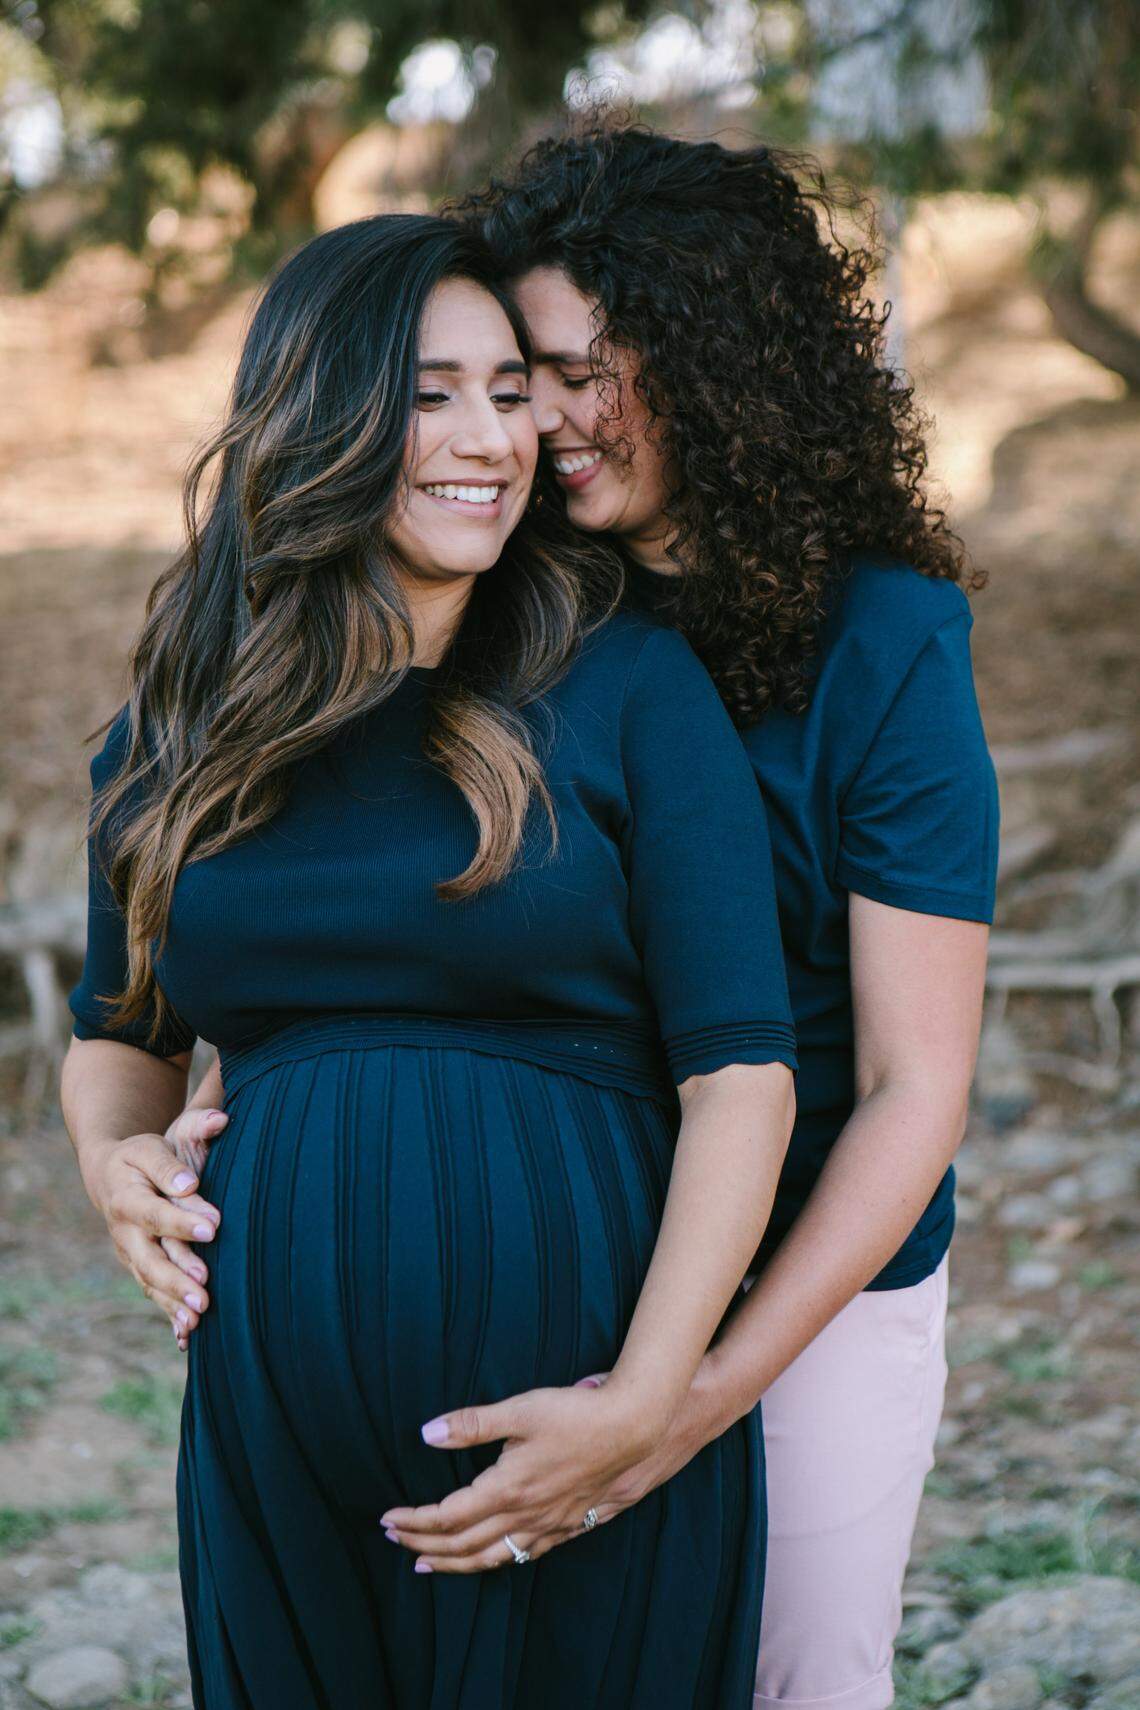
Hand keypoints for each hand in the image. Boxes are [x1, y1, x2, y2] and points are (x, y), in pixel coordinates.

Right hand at [84, 1127, 223, 1350]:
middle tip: (205, 1295)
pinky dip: (168, 1314)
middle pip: (150, 1261)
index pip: (156, 1214)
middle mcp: (125, 1233)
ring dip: (174, 1303)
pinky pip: (153, 1293)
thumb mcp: (149, 1148)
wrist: (108, 1174)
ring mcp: (130, 1254)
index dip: (182, 1223)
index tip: (213, 1229)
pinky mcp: (138, 1267)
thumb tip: (191, 1181)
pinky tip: (188, 1335)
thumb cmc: (137, 1157)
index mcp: (127, 1200)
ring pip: (151, 1283)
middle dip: (177, 1280)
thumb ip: (171, 1162)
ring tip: (199, 1320)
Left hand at [377, 1370, 713, 1574]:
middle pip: (462, 1545)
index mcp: (506, 1488)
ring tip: (427, 1564)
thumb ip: (472, 1424)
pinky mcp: (565, 1524)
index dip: (414, 1521)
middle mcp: (523, 1514)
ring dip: (453, 1563)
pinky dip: (494, 1561)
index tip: (388, 1518)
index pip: (447, 1517)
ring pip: (490, 1557)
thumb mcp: (521, 1410)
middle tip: (395, 1539)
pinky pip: (522, 1554)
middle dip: (423, 1544)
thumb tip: (426, 1433)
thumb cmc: (575, 1414)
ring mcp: (546, 1524)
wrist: (632, 1429)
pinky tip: (489, 1557)